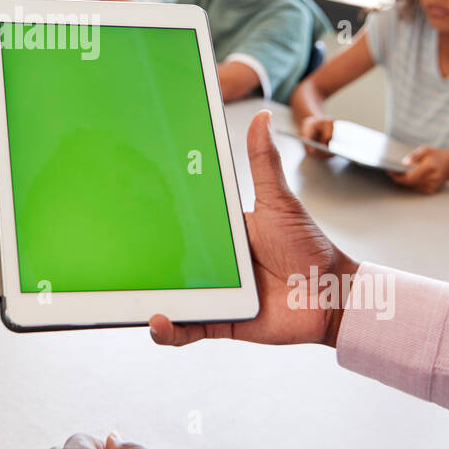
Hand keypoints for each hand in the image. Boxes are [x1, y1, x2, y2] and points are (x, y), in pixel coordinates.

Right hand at [150, 110, 357, 349]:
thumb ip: (263, 164)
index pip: (182, 225)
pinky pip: (188, 329)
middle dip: (142, 259)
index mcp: (222, 234)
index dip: (157, 219)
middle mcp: (215, 264)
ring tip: (126, 292)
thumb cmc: (310, 247)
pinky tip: (157, 322)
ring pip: (172, 296)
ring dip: (147, 297)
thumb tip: (260, 118)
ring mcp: (216, 294)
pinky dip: (169, 330)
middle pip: (170, 262)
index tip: (129, 204)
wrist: (333, 295)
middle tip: (114, 250)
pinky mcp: (221, 322)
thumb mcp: (279, 202)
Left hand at [389, 146, 448, 193]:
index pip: (410, 177)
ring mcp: (433, 186)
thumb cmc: (436, 155)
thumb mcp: (425, 150)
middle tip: (390, 171)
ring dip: (403, 181)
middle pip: (409, 183)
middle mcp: (432, 179)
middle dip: (398, 178)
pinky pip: (416, 188)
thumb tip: (403, 163)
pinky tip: (408, 177)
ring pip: (411, 187)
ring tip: (397, 173)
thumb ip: (414, 156)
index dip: (397, 176)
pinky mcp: (431, 190)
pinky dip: (410, 183)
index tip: (388, 171)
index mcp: (430, 168)